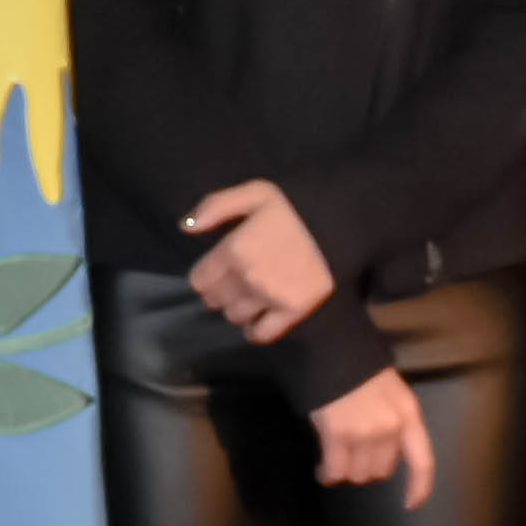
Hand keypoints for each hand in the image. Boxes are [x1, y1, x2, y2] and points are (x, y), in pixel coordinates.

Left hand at [179, 180, 338, 340]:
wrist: (340, 222)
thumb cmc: (294, 207)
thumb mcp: (255, 193)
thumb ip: (216, 206)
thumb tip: (185, 226)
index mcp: (234, 248)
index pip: (200, 280)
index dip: (206, 276)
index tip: (217, 272)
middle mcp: (248, 276)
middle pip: (216, 300)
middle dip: (220, 292)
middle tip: (235, 282)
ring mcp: (270, 296)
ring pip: (236, 316)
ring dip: (238, 308)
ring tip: (251, 296)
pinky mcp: (293, 309)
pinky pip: (262, 333)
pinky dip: (256, 330)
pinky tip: (259, 320)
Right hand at [305, 365, 439, 509]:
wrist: (329, 347)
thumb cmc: (357, 366)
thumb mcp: (389, 390)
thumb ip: (393, 419)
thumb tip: (382, 449)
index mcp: (409, 413)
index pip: (422, 460)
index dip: (419, 487)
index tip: (411, 503)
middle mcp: (391, 427)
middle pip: (382, 470)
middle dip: (366, 467)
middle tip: (351, 456)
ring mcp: (365, 432)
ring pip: (358, 473)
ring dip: (345, 471)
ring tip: (334, 460)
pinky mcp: (338, 435)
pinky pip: (335, 470)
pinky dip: (328, 473)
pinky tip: (322, 469)